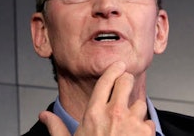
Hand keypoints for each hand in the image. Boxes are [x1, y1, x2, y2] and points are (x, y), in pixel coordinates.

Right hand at [40, 61, 154, 135]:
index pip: (106, 80)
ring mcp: (132, 122)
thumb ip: (57, 127)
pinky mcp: (146, 133)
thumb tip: (44, 116)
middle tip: (126, 84)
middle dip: (127, 81)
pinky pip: (149, 122)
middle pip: (126, 82)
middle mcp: (114, 114)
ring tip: (127, 123)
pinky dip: (144, 127)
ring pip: (140, 102)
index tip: (119, 65)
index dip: (114, 69)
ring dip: (135, 110)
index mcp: (93, 114)